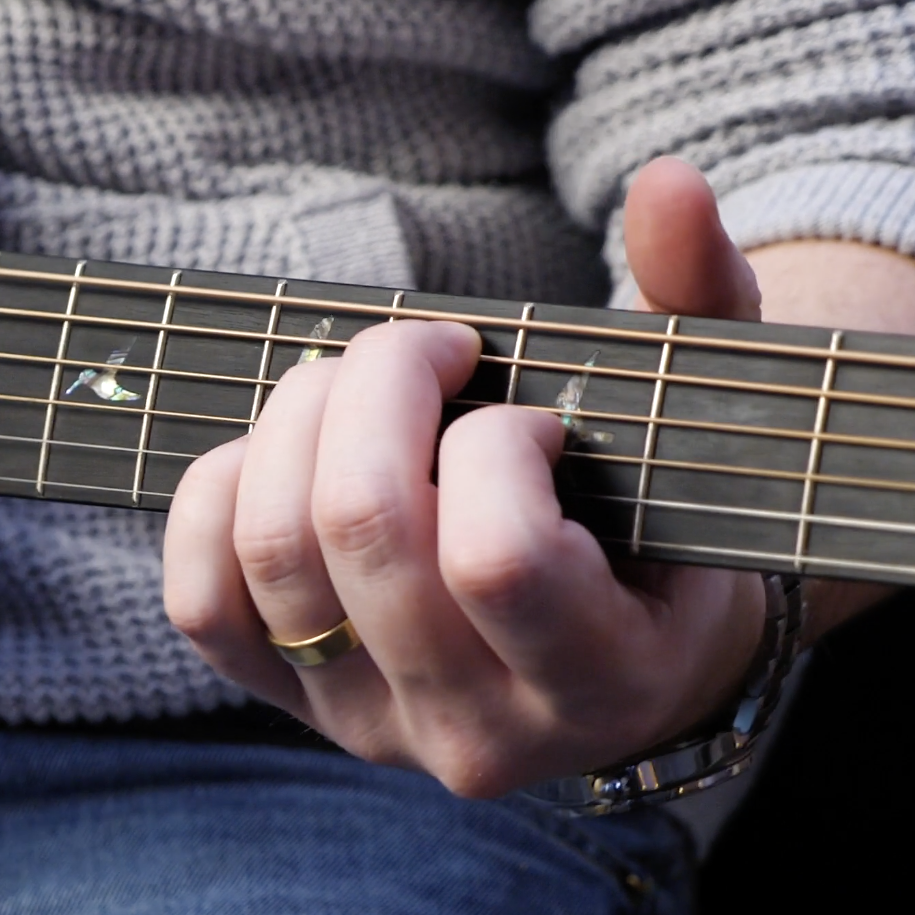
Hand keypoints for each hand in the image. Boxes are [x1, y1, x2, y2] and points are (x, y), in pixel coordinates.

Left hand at [162, 158, 767, 795]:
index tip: (528, 415)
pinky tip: (282, 451)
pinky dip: (219, 496)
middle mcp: (476, 730)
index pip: (498, 559)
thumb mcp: (710, 417)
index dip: (493, 447)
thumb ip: (701, 300)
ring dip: (297, 422)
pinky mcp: (292, 702)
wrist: (627, 652)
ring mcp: (369, 724)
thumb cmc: (668, 514)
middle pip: (365, 532)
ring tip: (359, 387)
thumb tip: (670, 184)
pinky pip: (204, 602)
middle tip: (427, 349)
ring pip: (274, 554)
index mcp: (604, 679)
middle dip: (380, 389)